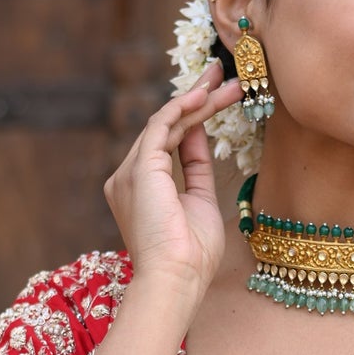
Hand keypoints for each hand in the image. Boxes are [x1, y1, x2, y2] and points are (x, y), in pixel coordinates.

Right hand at [103, 71, 241, 306]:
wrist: (175, 280)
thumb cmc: (191, 257)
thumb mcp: (199, 203)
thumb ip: (196, 170)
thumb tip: (200, 136)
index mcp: (140, 190)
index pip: (168, 143)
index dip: (194, 118)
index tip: (218, 97)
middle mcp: (128, 178)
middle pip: (165, 127)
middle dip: (196, 99)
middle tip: (220, 74)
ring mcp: (130, 172)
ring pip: (165, 122)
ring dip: (197, 99)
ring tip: (226, 81)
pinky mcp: (139, 169)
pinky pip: (161, 126)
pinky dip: (183, 108)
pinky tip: (205, 95)